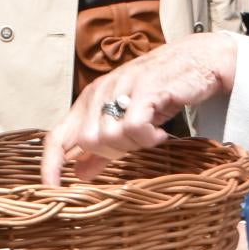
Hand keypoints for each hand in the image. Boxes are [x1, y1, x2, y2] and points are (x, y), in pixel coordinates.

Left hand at [45, 33, 243, 182]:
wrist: (198, 59)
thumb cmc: (162, 89)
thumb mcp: (127, 120)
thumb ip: (103, 149)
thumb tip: (78, 174)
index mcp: (89, 101)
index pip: (57, 136)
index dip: (50, 165)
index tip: (51, 189)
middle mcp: (100, 92)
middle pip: (88, 142)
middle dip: (113, 152)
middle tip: (137, 142)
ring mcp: (121, 88)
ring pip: (109, 136)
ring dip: (135, 143)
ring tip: (151, 133)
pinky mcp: (144, 89)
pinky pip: (133, 127)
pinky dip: (148, 137)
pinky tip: (160, 132)